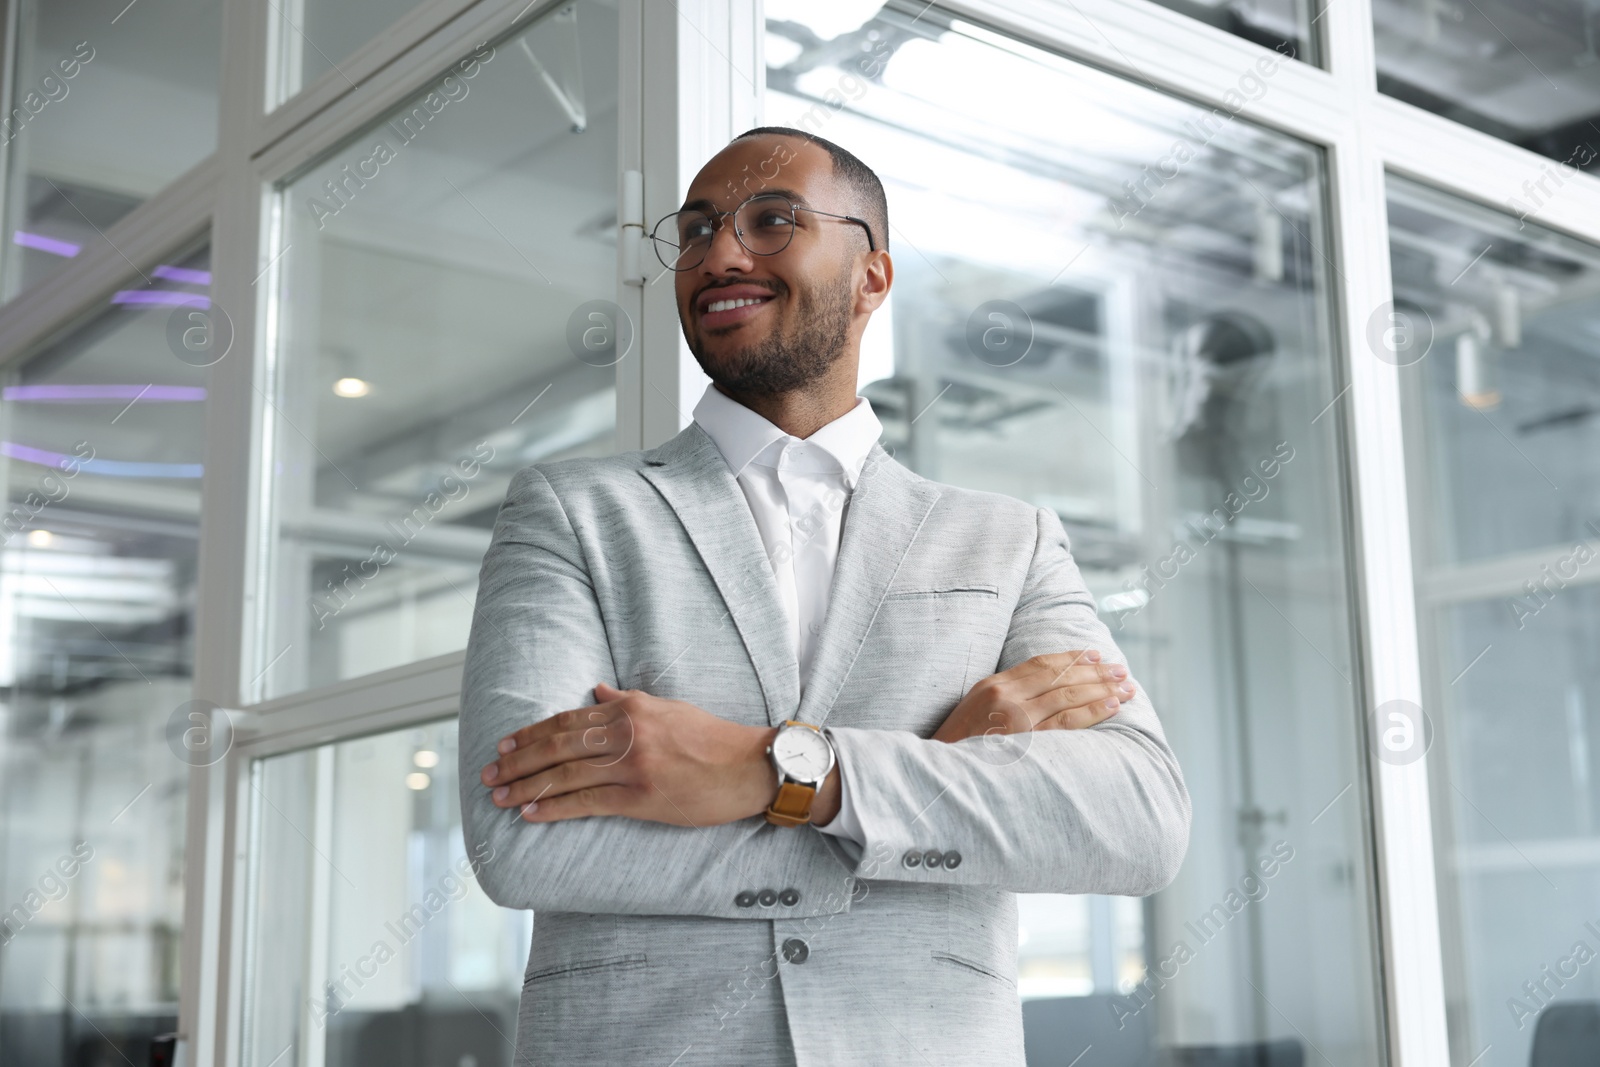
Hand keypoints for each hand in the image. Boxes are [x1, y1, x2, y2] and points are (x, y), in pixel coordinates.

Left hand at [479, 683, 779, 825]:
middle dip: (518, 760)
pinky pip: (587, 802)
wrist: (751, 767)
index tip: (506, 742)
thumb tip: (596, 692)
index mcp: (633, 708)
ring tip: (500, 796)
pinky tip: (530, 814)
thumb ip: (629, 701)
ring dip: (527, 786)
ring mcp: (633, 766)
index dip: (533, 732)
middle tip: (489, 773)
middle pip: (559, 745)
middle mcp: (628, 732)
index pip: (569, 719)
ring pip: (566, 774)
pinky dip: (554, 809)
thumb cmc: (714, 738)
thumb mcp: (669, 708)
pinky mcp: (641, 797)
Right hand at [931, 650, 1136, 743]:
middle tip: (1121, 670)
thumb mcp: (975, 710)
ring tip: (1126, 687)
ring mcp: (1017, 717)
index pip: (1040, 664)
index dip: (1071, 658)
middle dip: (1095, 671)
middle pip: (1060, 676)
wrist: (941, 771)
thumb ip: (1004, 698)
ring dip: (1102, 689)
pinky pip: (1067, 722)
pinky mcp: (1027, 740)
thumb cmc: (958, 746)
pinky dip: (1092, 711)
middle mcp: (1006, 695)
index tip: (1094, 655)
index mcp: (993, 685)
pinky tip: (1112, 706)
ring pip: (1069, 695)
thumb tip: (1040, 693)